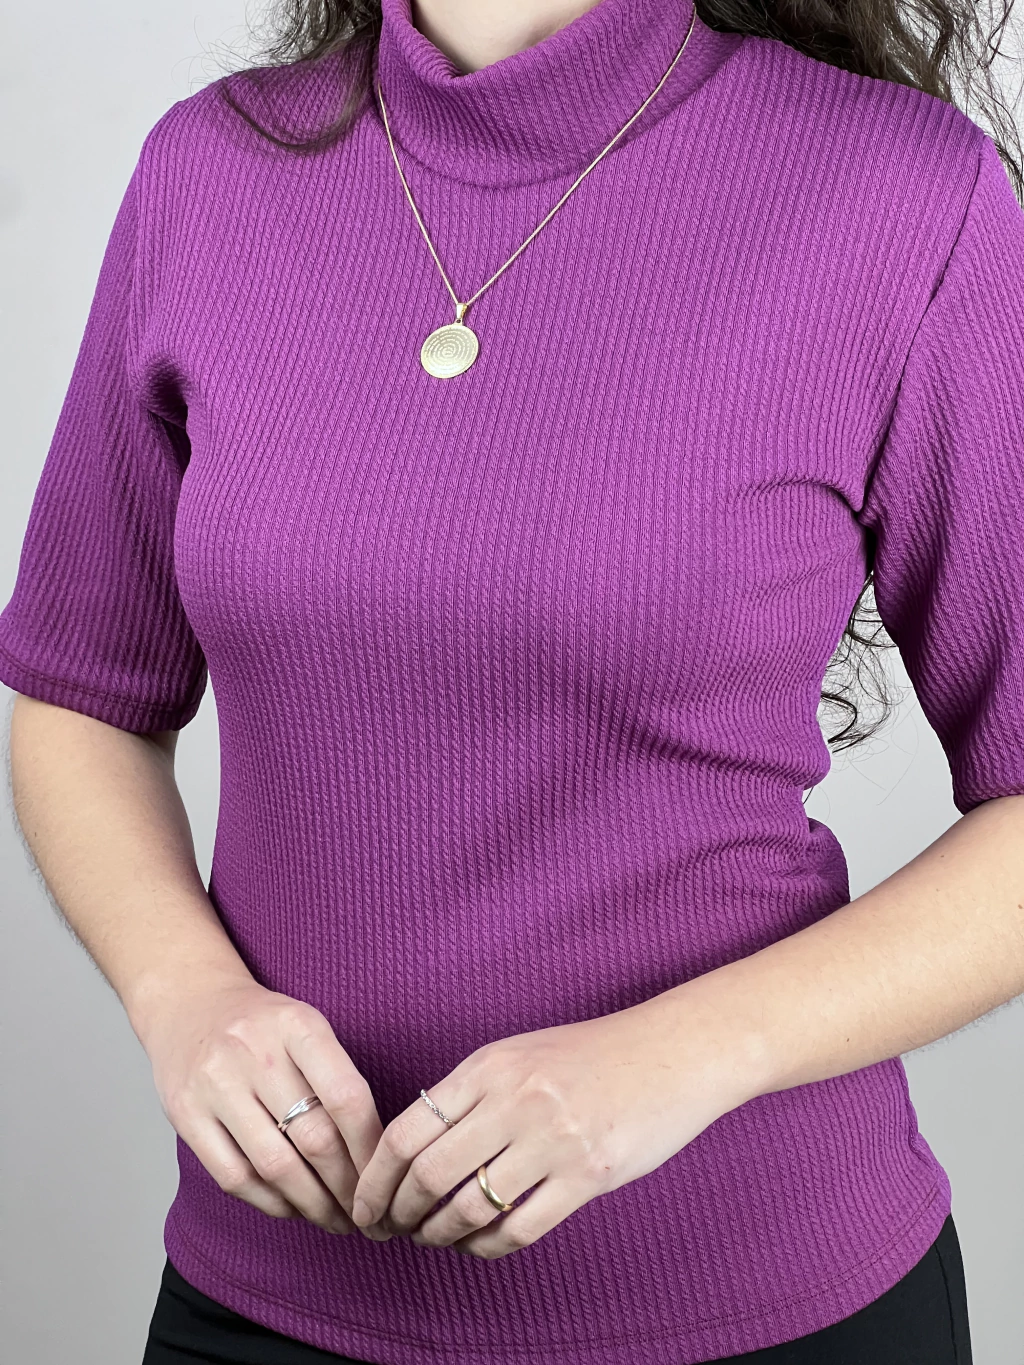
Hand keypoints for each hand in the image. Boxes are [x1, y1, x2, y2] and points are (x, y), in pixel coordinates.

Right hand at [139, 973, 389, 1239]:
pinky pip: (234, 1176)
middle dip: (347, 1186)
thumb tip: (376, 1152)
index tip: (385, 1175)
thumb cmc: (262, 1024)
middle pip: (314, 1137)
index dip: (371, 1147)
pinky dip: (269, 1202)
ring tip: (335, 1219)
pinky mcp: (185, 1115)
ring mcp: (214, 1085)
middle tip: (367, 1212)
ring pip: (275, 1165)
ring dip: (313, 1204)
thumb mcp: (306, 1026)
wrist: (190, 1002)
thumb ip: (337, 1076)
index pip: (346, 1096)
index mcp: (296, 1025)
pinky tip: (292, 1208)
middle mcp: (254, 1052)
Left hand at [349, 995, 756, 1257]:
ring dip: (440, 1235)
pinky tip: (479, 1245)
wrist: (669, 1053)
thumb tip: (413, 1148)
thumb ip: (469, 1093)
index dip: (374, 1179)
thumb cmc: (588, 1055)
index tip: (364, 1204)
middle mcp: (514, 1101)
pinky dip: (488, 1247)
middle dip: (399, 1214)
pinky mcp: (587, 1176)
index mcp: (488, 1067)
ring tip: (432, 1239)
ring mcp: (552, 1141)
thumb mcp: (518, 1054)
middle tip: (391, 1230)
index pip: (406, 1131)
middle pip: (429, 1176)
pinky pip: (520, 1229)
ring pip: (469, 1209)